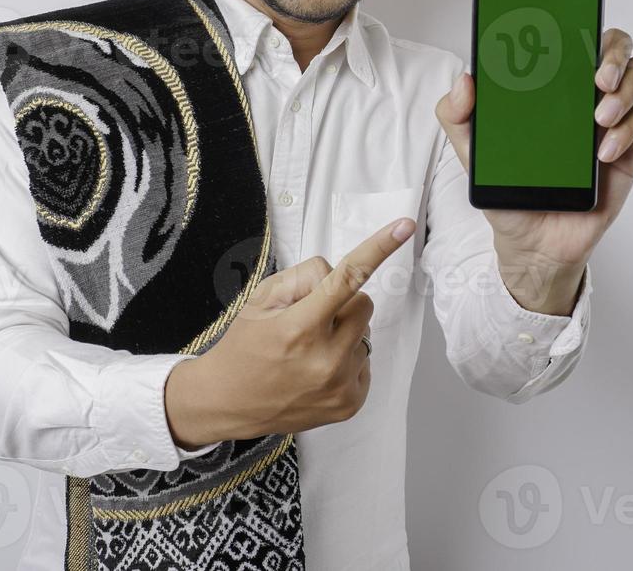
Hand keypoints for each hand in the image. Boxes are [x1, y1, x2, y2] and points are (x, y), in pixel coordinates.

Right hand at [165, 218, 414, 447]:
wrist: (228, 402)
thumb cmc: (245, 345)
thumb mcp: (262, 299)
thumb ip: (304, 278)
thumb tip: (341, 277)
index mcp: (300, 327)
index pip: (346, 278)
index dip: (378, 249)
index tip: (404, 226)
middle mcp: (325, 359)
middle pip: (364, 304)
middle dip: (343, 303)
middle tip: (311, 317)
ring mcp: (340, 385)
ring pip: (366, 334)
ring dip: (344, 333)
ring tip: (309, 349)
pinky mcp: (350, 404)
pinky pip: (366, 362)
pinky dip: (347, 359)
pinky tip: (317, 369)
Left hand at [433, 28, 632, 311]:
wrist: (533, 242)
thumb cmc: (508, 190)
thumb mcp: (472, 152)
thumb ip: (457, 115)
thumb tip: (465, 80)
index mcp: (548, 84)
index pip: (571, 34)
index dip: (579, 18)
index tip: (573, 21)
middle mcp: (583, 92)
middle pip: (616, 45)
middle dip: (613, 52)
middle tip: (597, 77)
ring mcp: (611, 116)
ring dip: (626, 88)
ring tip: (600, 117)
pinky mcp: (630, 145)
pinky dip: (627, 130)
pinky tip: (603, 152)